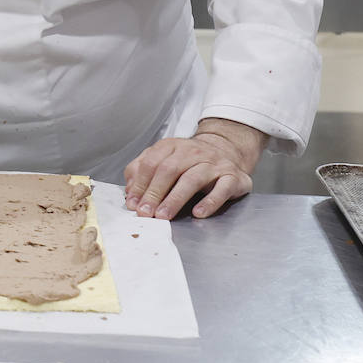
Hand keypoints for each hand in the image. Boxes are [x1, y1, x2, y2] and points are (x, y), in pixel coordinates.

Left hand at [123, 118, 264, 220]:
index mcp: (172, 146)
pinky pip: (222, 189)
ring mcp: (214, 163)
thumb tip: (130, 190)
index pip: (151, 163)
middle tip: (145, 213)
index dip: (140, 184)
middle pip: (169, 170)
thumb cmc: (190, 161)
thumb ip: (142, 170)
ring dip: (175, 199)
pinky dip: (210, 202)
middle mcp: (193, 152)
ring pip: (192, 179)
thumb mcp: (164, 159)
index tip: (132, 203)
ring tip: (163, 215)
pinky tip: (198, 213)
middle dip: (154, 193)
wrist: (228, 151)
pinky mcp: (232, 177)